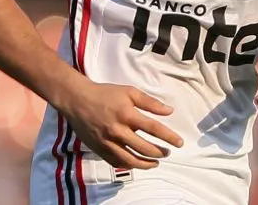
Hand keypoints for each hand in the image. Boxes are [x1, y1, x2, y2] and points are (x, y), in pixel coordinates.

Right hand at [61, 81, 183, 169]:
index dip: (169, 137)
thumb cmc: (105, 93)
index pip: (154, 128)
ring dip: (147, 164)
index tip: (180, 143)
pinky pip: (117, 162)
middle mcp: (118, 131)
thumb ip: (150, 102)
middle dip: (160, 152)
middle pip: (144, 148)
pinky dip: (129, 165)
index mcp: (127, 114)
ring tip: (156, 162)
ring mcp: (107, 142)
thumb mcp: (129, 91)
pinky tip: (137, 163)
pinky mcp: (99, 149)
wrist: (77, 100)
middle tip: (168, 152)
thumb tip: (169, 111)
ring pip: (131, 160)